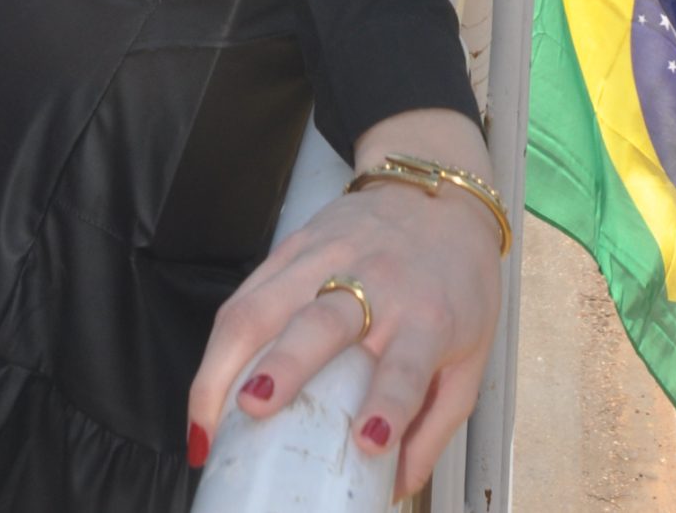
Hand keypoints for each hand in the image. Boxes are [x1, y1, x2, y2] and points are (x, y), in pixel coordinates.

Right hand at [187, 143, 502, 491]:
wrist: (439, 193)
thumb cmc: (456, 282)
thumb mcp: (469, 358)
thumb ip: (435, 427)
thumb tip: (393, 487)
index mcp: (427, 317)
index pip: (407, 365)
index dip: (389, 404)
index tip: (368, 441)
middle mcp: (375, 284)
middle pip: (322, 323)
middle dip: (283, 365)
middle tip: (254, 408)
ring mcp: (327, 258)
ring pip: (264, 303)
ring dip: (228, 357)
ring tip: (206, 413)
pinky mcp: (293, 244)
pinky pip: (247, 290)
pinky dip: (220, 338)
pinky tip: (208, 379)